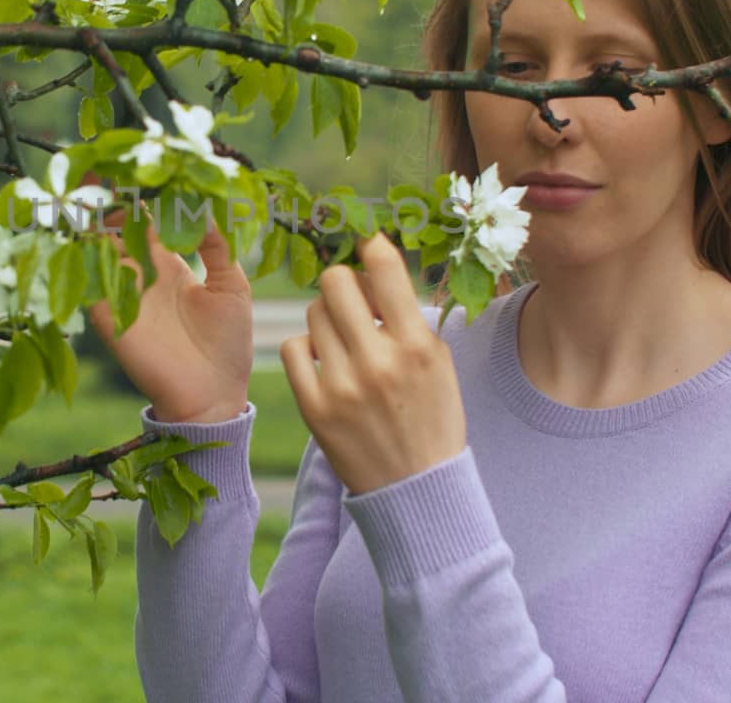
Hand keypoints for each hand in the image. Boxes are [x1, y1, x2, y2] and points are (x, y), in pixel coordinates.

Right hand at [85, 174, 252, 423]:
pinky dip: (84, 258)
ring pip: (96, 246)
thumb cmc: (228, 344)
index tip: (138, 161)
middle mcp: (139, 271)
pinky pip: (89, 282)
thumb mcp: (231, 286)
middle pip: (113, 224)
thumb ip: (218, 246)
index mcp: (168, 261)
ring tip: (89, 187)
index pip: (147, 216)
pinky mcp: (110, 316)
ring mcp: (121, 292)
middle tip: (103, 162)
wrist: (214, 396)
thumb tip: (210, 206)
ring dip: (91, 218)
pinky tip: (87, 232)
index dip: (141, 191)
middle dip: (106, 195)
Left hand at [279, 232, 465, 494]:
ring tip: (344, 340)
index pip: (385, 268)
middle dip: (344, 283)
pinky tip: (325, 361)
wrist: (416, 487)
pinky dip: (306, 348)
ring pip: (312, 314)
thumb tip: (373, 263)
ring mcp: (343, 386)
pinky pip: (292, 348)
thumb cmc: (431, 416)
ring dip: (327, 318)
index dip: (371, 244)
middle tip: (353, 300)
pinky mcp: (314, 408)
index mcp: (418, 345)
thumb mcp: (438, 362)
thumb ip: (408, 314)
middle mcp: (379, 362)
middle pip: (336, 282)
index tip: (367, 244)